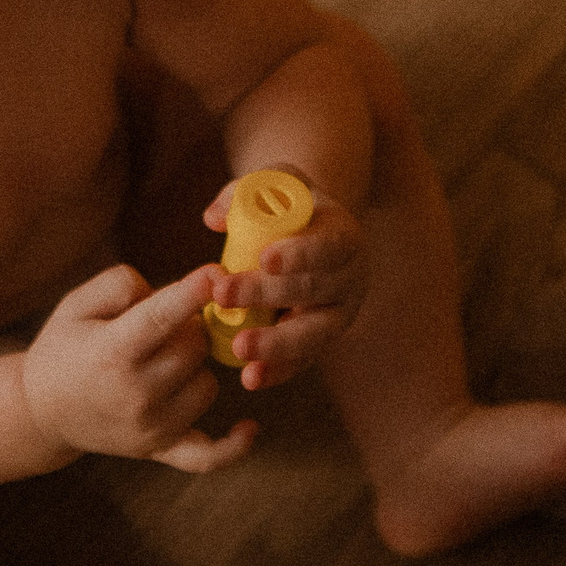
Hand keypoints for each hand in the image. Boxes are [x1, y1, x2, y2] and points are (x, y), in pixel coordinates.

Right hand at [20, 263, 256, 473]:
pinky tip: (249, 427)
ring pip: (208, 384)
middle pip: (194, 347)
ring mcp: (151, 427)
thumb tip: (173, 290)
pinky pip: (208, 456)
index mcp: (111, 352)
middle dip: (189, 326)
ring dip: (197, 367)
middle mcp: (135, 394)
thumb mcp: (76, 304)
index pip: (161, 319)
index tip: (216, 273)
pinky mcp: (161, 449)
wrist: (42, 410)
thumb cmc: (65, 347)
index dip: (192, 293)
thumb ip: (120, 284)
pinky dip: (232, 445)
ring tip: (166, 360)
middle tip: (166, 324)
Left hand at [204, 174, 367, 391]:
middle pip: (312, 290)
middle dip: (266, 294)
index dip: (299, 254)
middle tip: (222, 294)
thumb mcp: (274, 187)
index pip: (327, 246)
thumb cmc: (290, 209)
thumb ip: (244, 193)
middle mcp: (349, 278)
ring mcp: (338, 315)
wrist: (313, 239)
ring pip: (313, 334)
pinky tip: (250, 378)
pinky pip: (302, 361)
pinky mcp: (321, 342)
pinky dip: (277, 371)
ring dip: (276, 343)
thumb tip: (215, 218)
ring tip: (240, 347)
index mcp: (344, 236)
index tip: (264, 259)